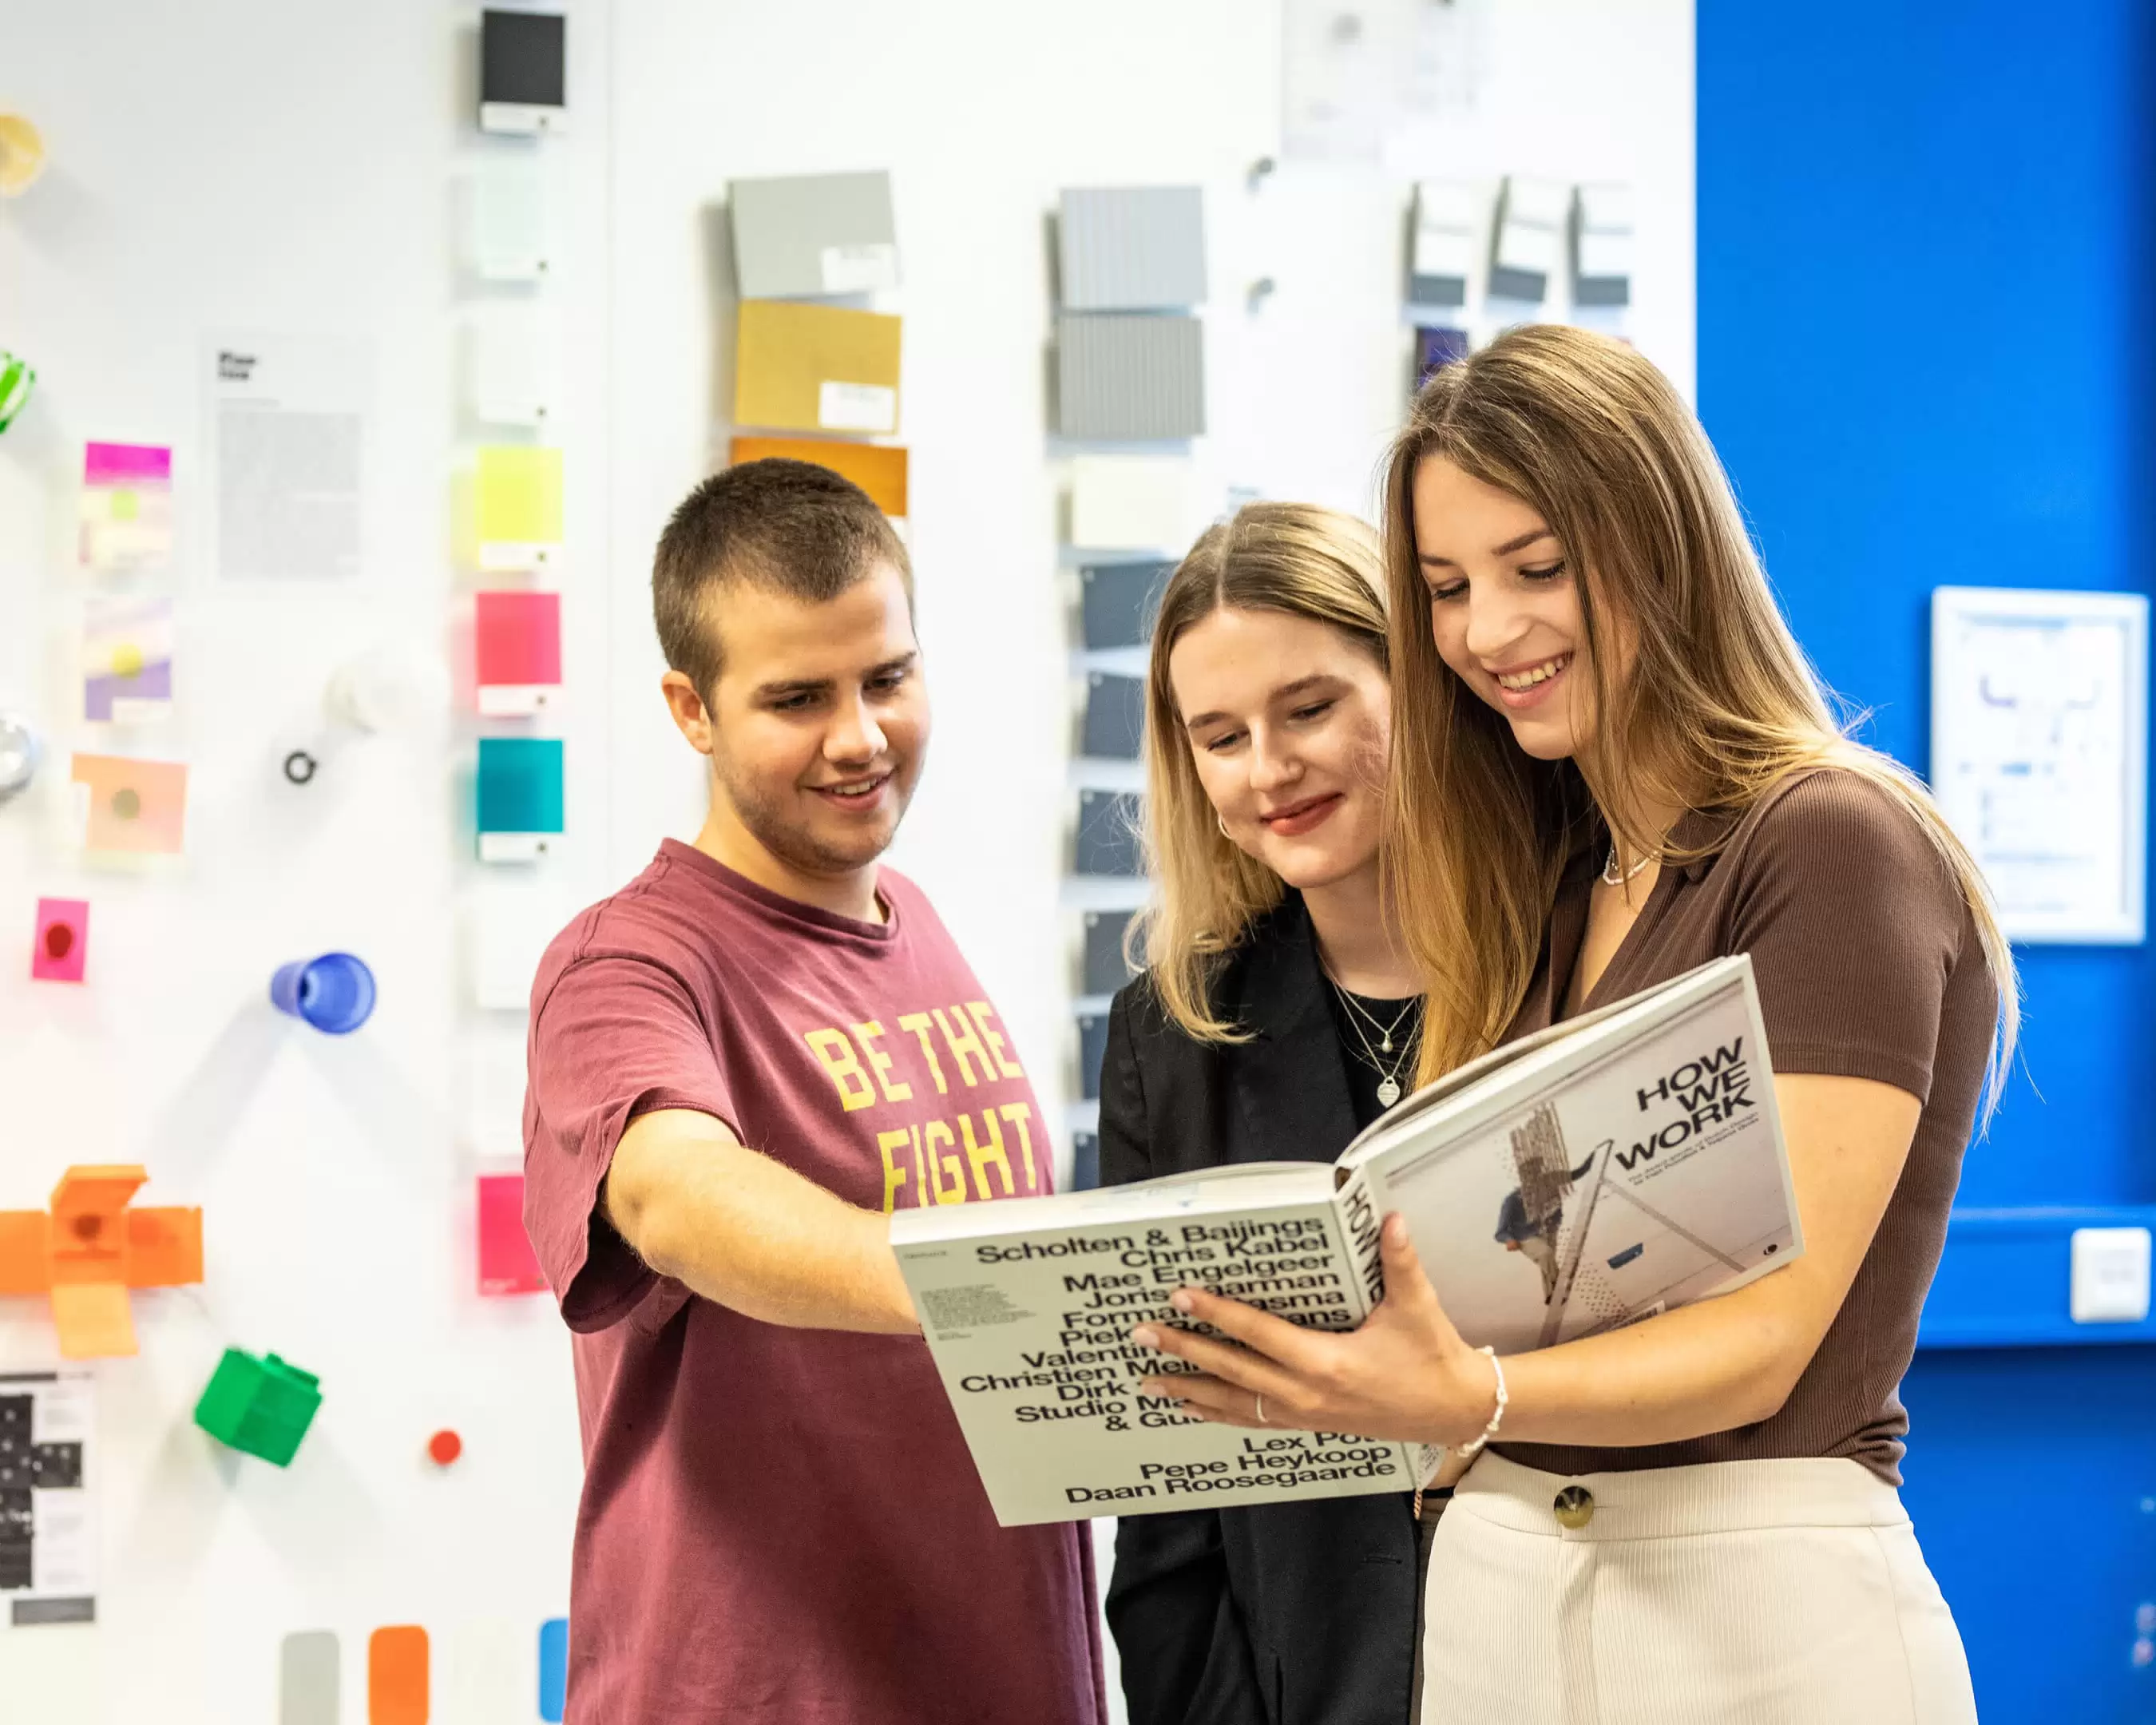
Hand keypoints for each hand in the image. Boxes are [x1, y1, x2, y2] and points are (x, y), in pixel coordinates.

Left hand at [1130, 1213, 1500, 1446]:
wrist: (1452, 1410)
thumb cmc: (1431, 1356)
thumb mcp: (1417, 1307)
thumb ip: (1399, 1262)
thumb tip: (1389, 1218)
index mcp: (1326, 1362)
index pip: (1258, 1334)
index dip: (1217, 1314)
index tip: (1180, 1295)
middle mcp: (1306, 1393)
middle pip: (1231, 1371)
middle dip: (1184, 1352)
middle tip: (1141, 1335)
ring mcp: (1304, 1414)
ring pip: (1234, 1405)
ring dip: (1189, 1391)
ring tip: (1148, 1383)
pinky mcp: (1308, 1424)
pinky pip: (1251, 1421)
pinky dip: (1217, 1413)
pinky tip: (1191, 1409)